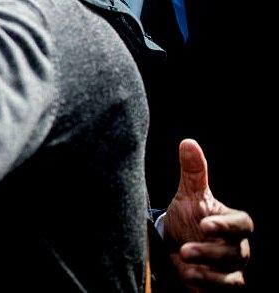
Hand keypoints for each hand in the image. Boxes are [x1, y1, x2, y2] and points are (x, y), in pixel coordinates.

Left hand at [164, 139, 251, 289]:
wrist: (177, 246)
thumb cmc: (188, 218)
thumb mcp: (189, 196)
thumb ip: (192, 173)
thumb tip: (188, 142)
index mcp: (232, 223)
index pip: (242, 223)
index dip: (226, 224)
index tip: (205, 223)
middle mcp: (237, 248)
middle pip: (236, 253)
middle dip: (211, 252)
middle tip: (185, 250)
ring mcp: (231, 269)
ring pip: (232, 276)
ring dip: (210, 273)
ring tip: (186, 267)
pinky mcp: (222, 285)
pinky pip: (226, 290)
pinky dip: (209, 286)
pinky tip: (190, 280)